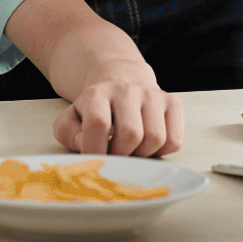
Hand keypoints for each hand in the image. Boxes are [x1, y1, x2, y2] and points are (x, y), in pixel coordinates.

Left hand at [51, 68, 182, 157]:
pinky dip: (161, 151)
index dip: (95, 149)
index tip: (95, 160)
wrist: (121, 81)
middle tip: (115, 154)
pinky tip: (147, 144)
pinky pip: (174, 140)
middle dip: (121, 154)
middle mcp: (127, 89)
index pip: (98, 124)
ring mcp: (153, 94)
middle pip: (130, 134)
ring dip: (142, 154)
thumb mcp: (72, 118)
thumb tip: (85, 144)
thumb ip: (68, 133)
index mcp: (97, 93)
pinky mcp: (173, 103)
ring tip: (131, 148)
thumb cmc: (95, 109)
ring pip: (155, 138)